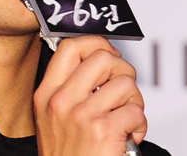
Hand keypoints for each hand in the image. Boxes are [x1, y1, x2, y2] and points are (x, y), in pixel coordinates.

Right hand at [34, 36, 146, 155]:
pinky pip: (136, 112)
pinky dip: (140, 124)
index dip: (96, 42)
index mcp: (47, 93)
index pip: (71, 47)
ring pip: (126, 83)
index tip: (108, 53)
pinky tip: (129, 135)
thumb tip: (100, 59)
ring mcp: (82, 115)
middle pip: (102, 57)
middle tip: (123, 86)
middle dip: (122, 68)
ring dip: (134, 100)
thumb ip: (68, 87)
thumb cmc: (65, 154)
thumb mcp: (52, 116)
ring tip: (127, 115)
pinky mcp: (104, 132)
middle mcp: (61, 100)